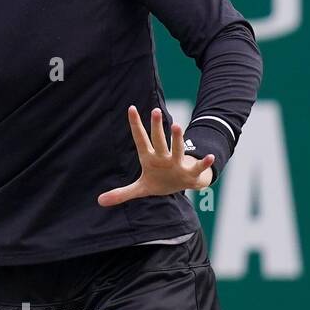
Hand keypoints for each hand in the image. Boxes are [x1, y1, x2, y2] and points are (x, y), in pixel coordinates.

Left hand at [97, 106, 214, 207]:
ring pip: (177, 149)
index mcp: (149, 158)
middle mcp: (162, 157)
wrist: (181, 186)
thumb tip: (99, 201)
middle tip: (155, 111)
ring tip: (177, 126)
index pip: (140, 139)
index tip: (130, 108)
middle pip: (158, 141)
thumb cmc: (159, 181)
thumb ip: (121, 193)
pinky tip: (210, 157)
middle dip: (156, 127)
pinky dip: (204, 163)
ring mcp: (176, 164)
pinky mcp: (189, 173)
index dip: (135, 125)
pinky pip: (198, 167)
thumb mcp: (139, 189)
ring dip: (177, 139)